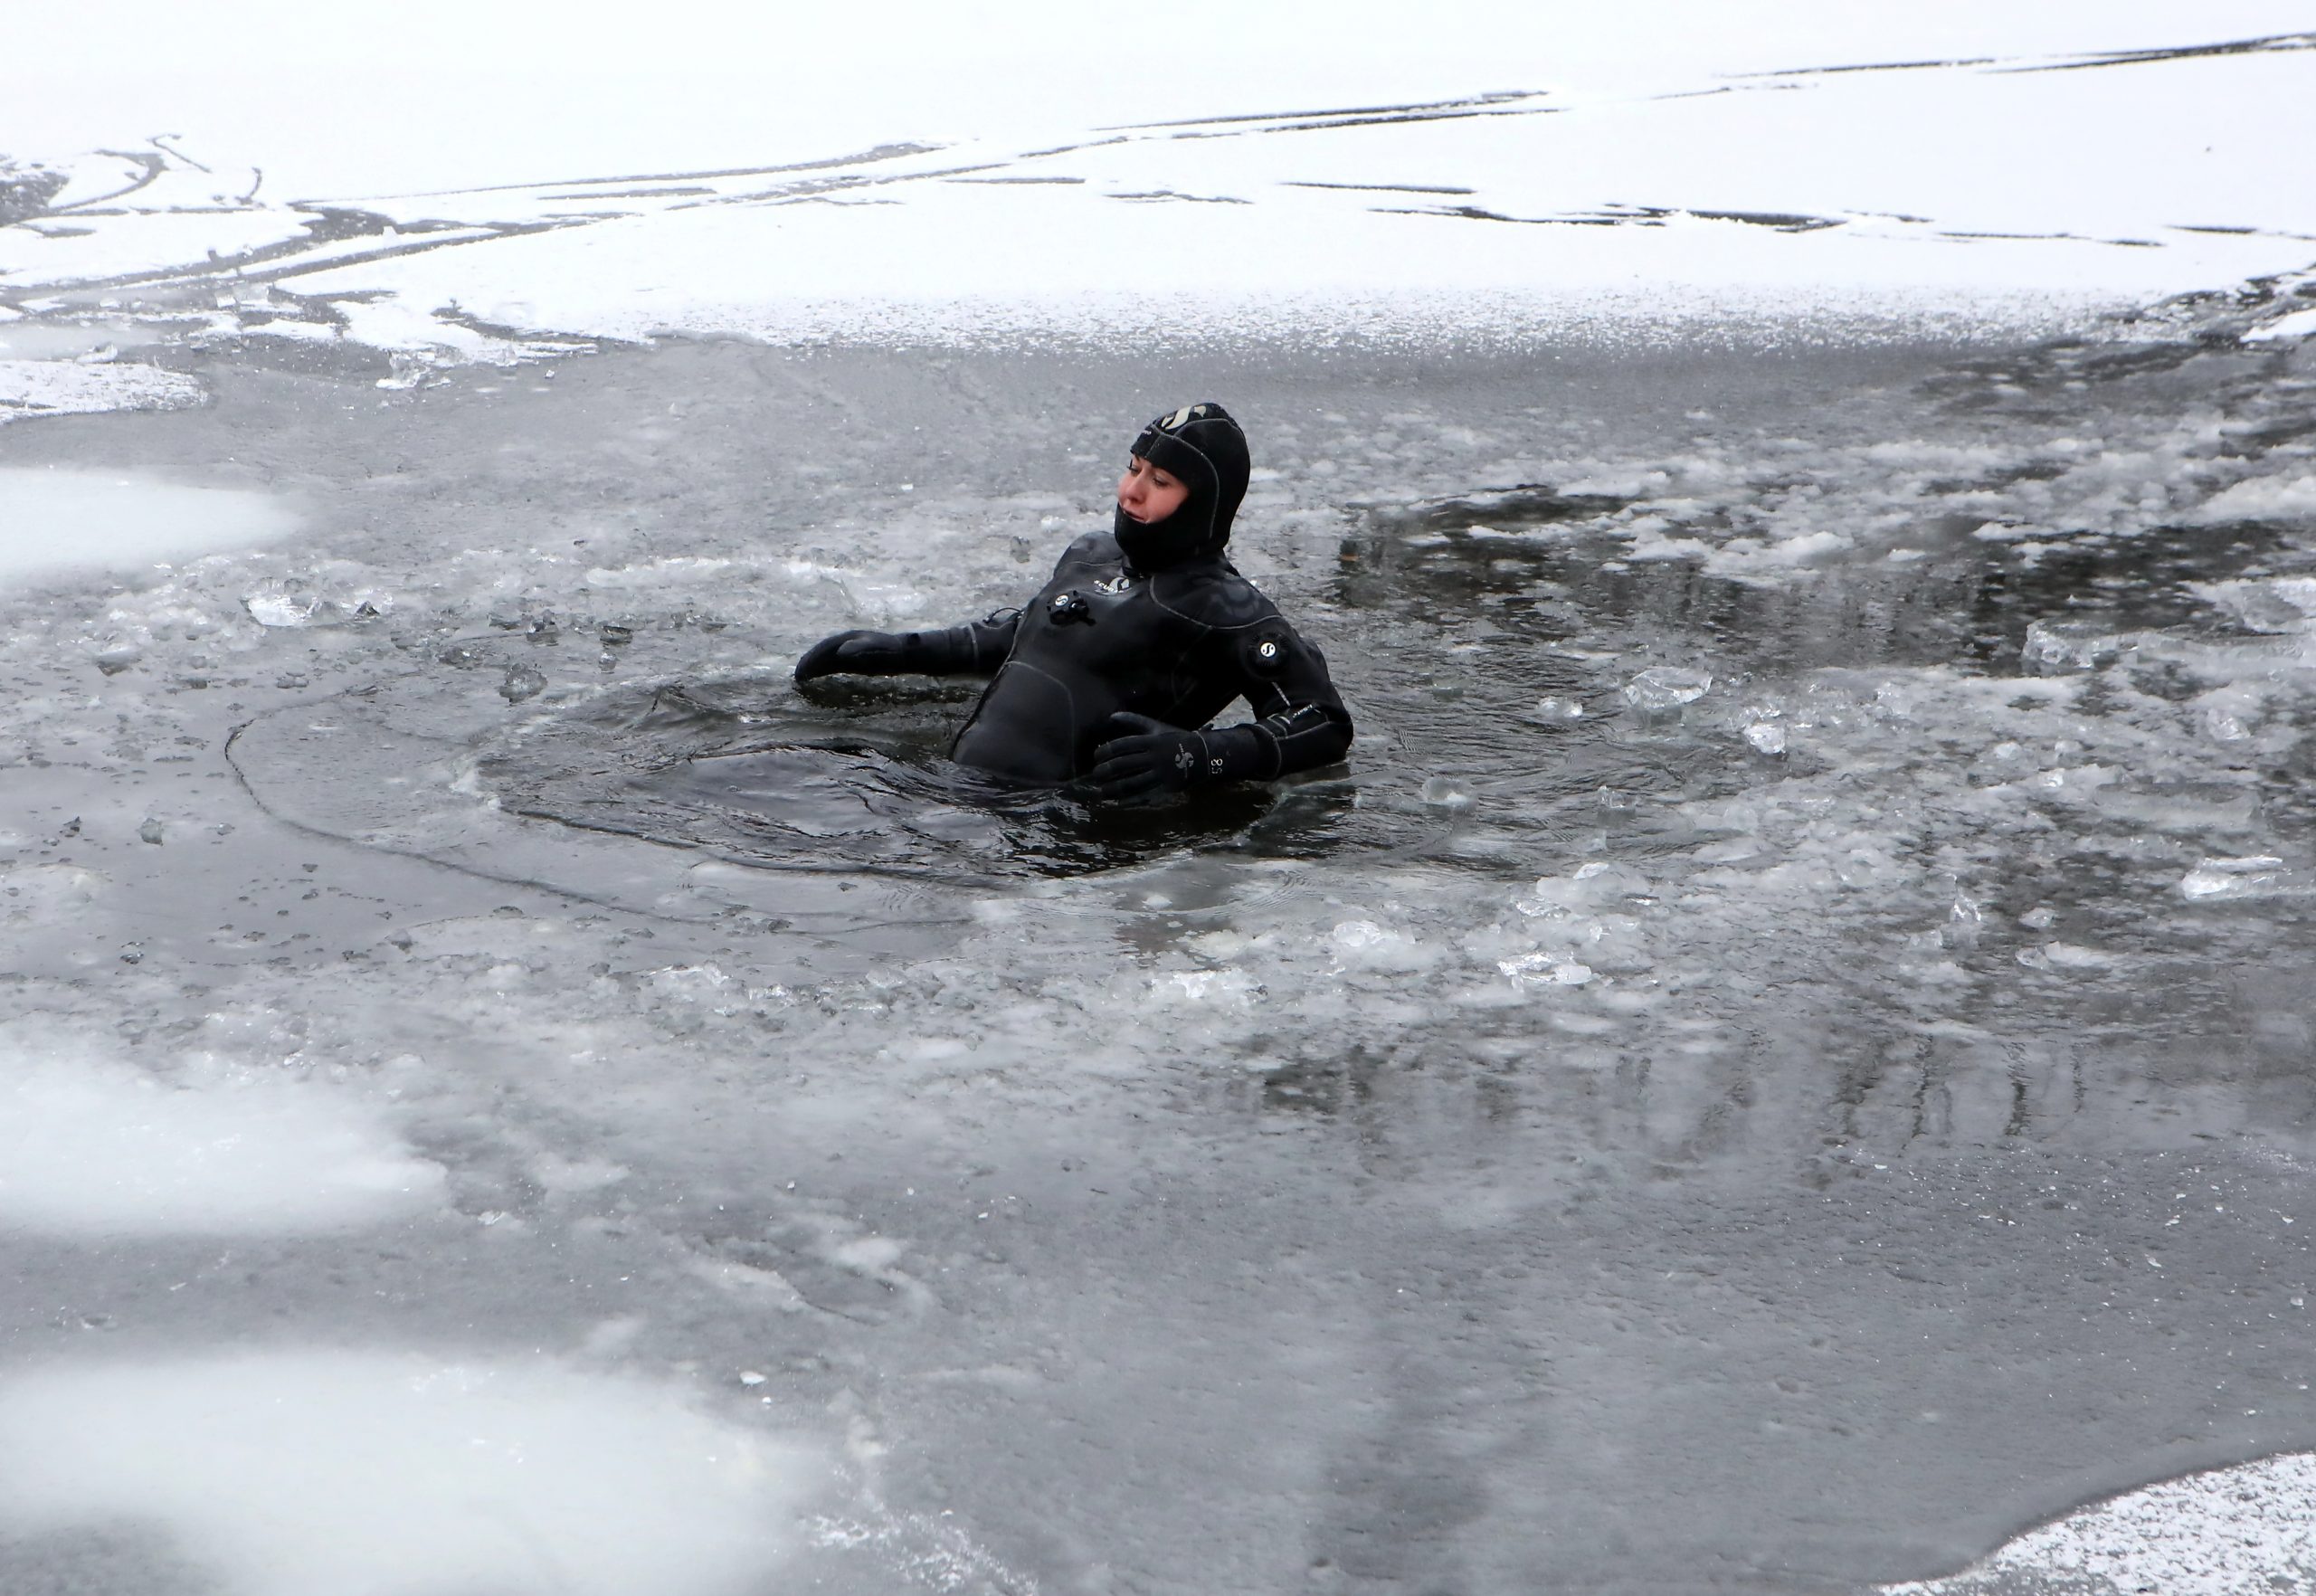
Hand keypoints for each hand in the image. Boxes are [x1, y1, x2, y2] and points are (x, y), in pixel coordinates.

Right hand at [794, 629, 907, 680]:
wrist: (905, 653)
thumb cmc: (891, 652)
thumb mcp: (876, 650)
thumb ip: (859, 650)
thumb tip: (841, 653)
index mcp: (848, 638)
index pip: (824, 648)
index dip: (812, 658)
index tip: (802, 671)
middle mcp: (846, 643)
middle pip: (822, 653)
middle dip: (809, 663)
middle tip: (797, 678)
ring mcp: (849, 651)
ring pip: (826, 659)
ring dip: (814, 668)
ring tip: (802, 680)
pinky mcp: (854, 661)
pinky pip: (834, 666)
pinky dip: (823, 671)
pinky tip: (818, 679)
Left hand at [1080, 712, 1205, 799]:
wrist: (1203, 755)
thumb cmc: (1175, 739)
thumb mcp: (1157, 727)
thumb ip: (1134, 720)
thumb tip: (1111, 715)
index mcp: (1151, 741)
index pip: (1122, 746)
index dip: (1106, 751)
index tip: (1096, 756)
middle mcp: (1155, 757)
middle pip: (1124, 765)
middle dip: (1106, 771)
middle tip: (1095, 775)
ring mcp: (1161, 774)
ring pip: (1132, 784)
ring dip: (1114, 789)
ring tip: (1101, 792)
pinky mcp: (1166, 788)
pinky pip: (1145, 796)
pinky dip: (1130, 800)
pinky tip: (1117, 802)